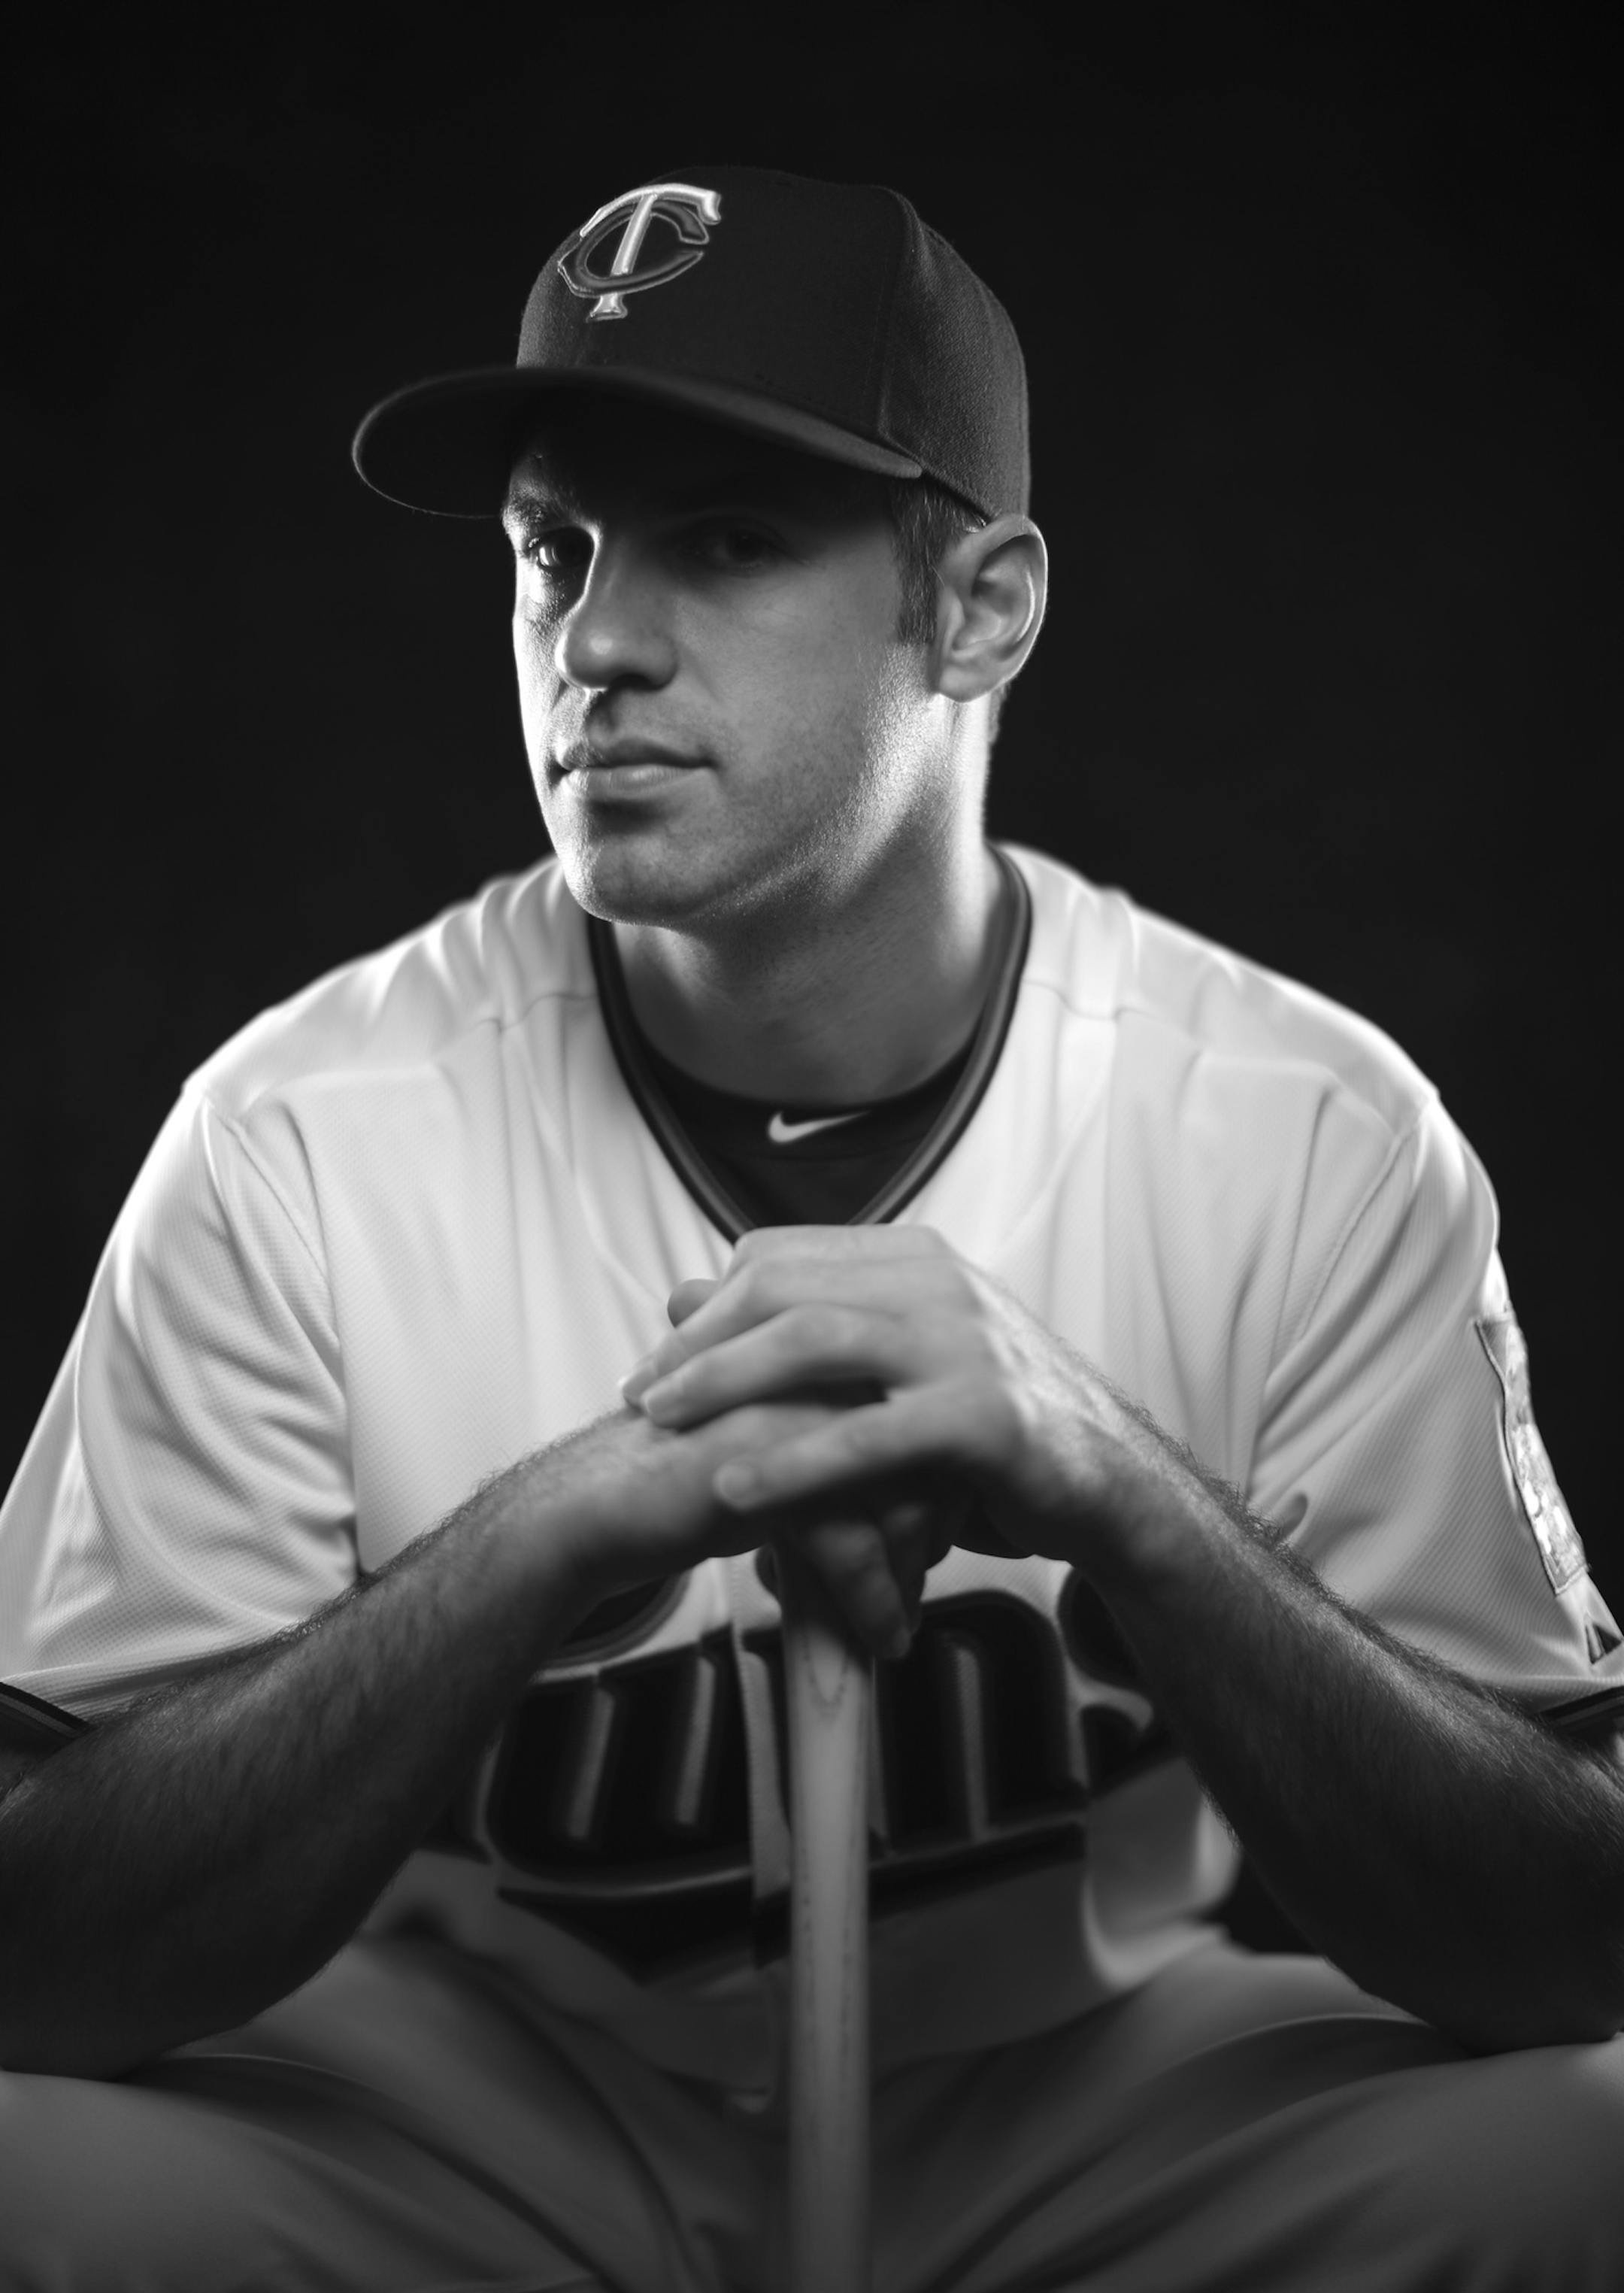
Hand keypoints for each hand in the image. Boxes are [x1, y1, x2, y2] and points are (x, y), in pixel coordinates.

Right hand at [550, 1396, 957, 1660]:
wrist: (592, 1504)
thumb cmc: (693, 1479)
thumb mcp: (788, 1451)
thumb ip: (852, 1445)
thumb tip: (938, 1493)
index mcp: (824, 1346)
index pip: (927, 1405)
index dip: (943, 1479)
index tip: (934, 1535)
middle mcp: (812, 1366)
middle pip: (922, 1449)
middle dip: (934, 1525)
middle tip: (920, 1575)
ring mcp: (786, 1409)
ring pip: (896, 1496)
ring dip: (908, 1569)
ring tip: (897, 1613)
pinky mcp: (759, 1467)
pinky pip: (849, 1544)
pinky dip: (872, 1603)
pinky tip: (879, 1637)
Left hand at [619, 1226, 1191, 1588]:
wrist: (1107, 1485)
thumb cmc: (984, 1430)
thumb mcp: (895, 1367)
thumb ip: (808, 1332)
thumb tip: (685, 1293)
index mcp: (914, 1258)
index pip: (780, 1255)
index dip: (708, 1305)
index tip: (658, 1358)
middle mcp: (938, 1283)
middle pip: (783, 1286)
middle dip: (699, 1340)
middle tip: (640, 1393)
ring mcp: (965, 1344)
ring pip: (815, 1339)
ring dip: (724, 1381)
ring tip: (661, 1423)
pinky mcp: (984, 1418)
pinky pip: (867, 1435)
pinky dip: (792, 1461)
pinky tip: (734, 1490)